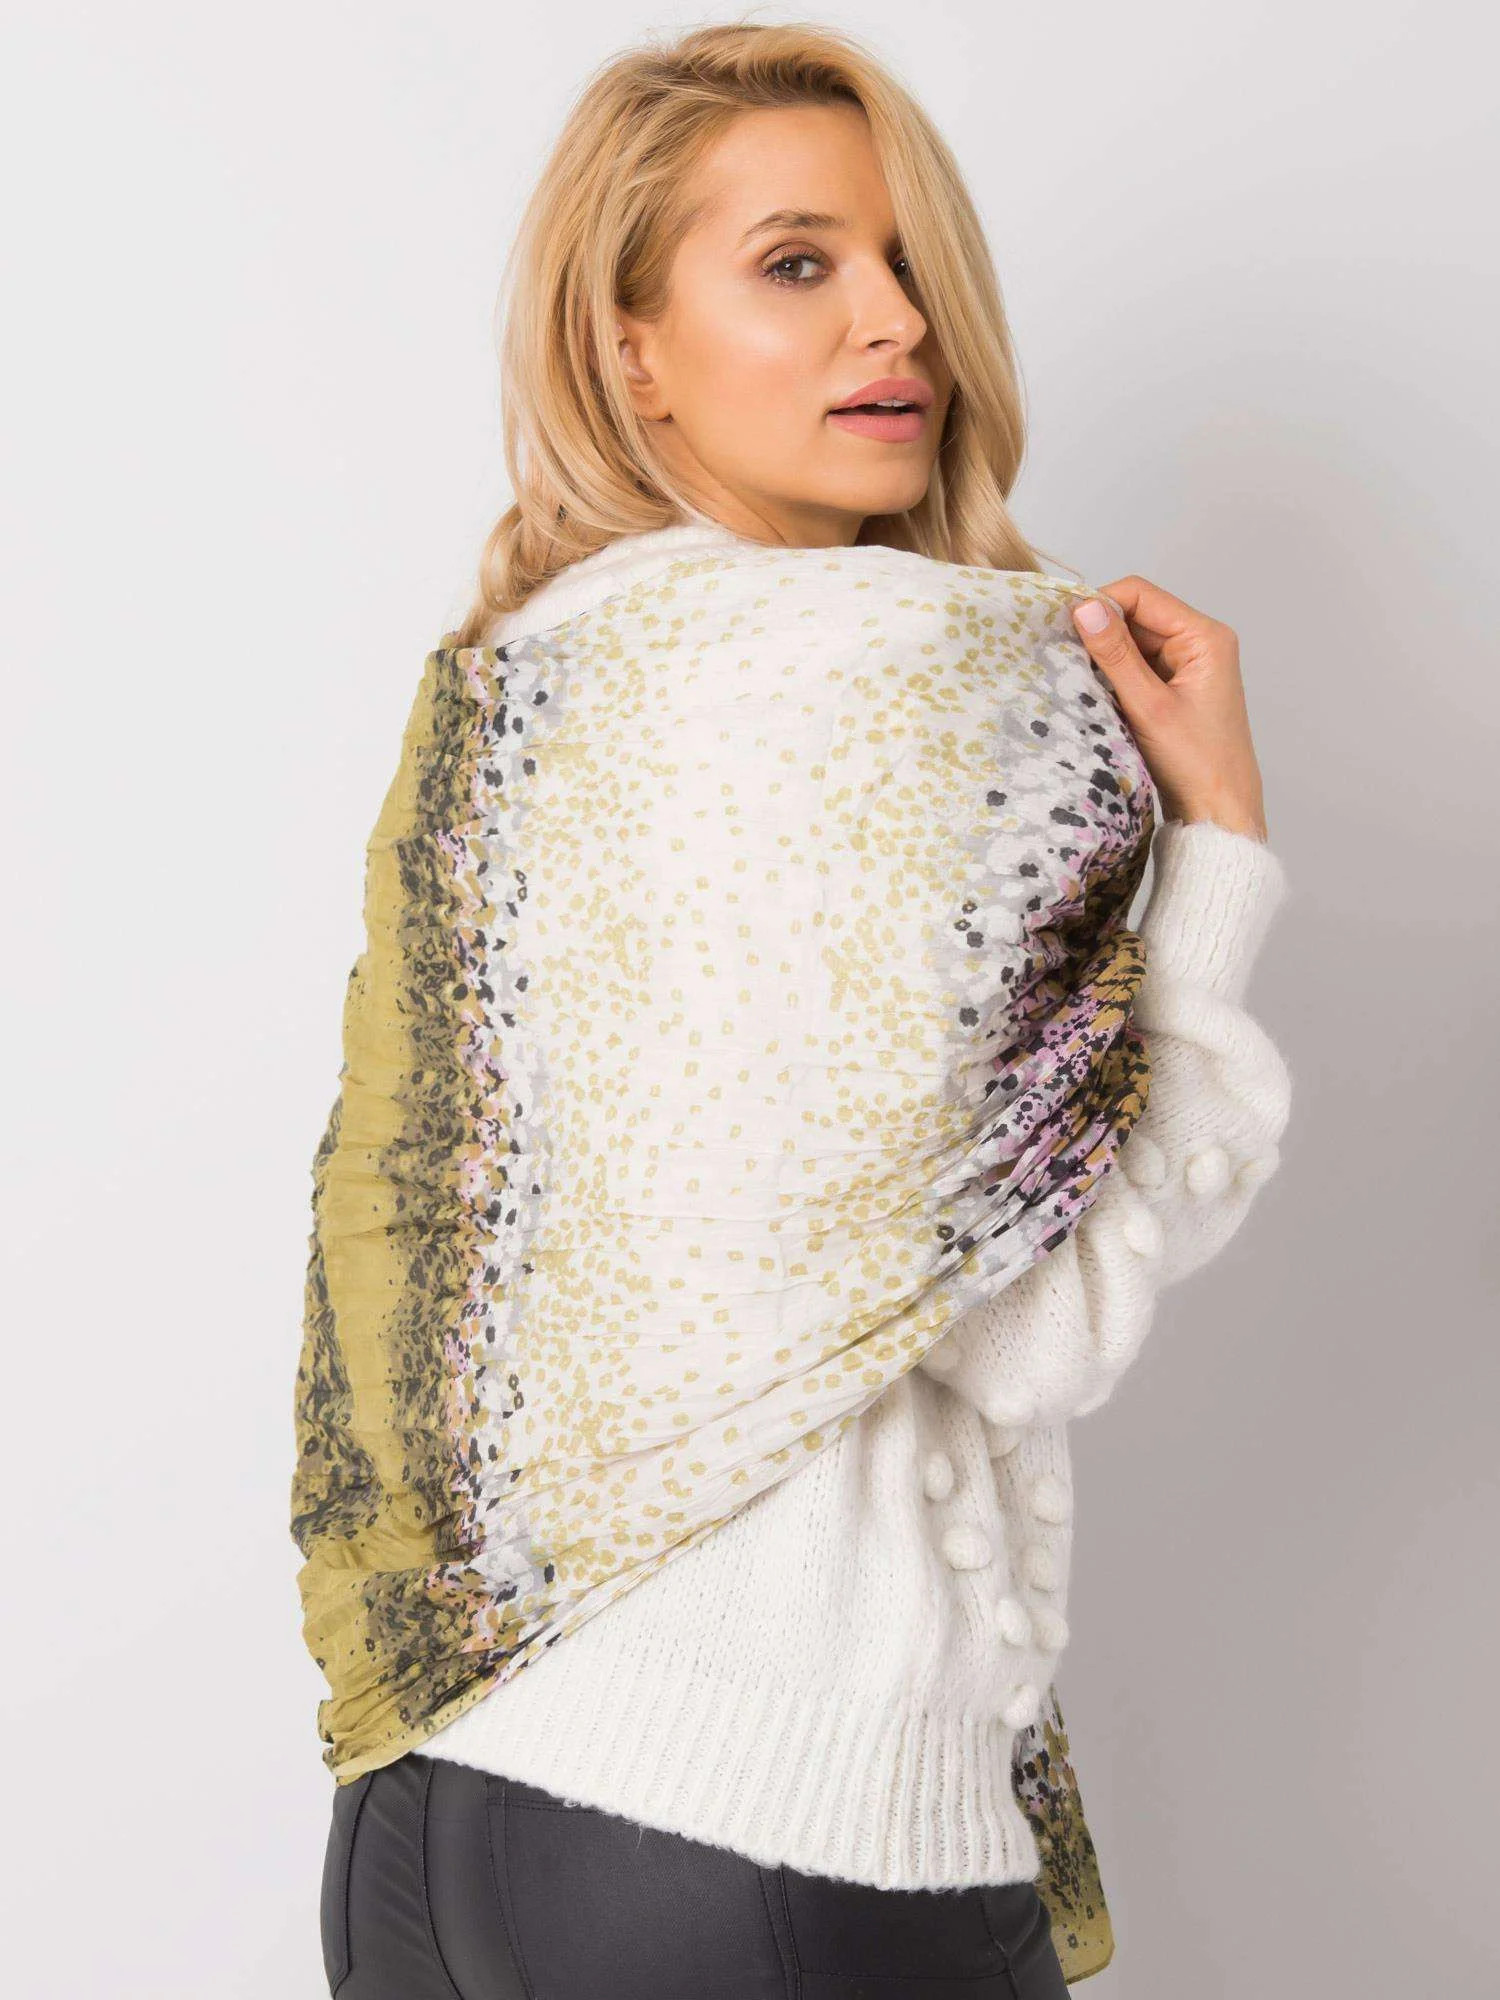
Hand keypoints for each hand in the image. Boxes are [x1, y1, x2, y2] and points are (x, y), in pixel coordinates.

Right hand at [1069, 576, 1268, 841]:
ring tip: (1081, 681)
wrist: (1219, 812)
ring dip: (1106, 659)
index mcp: (1205, 637)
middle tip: (1066, 659)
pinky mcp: (1176, 688)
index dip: (1101, 605)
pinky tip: (1098, 695)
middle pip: (1136, 616)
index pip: (1141, 595)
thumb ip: (1115, 655)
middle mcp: (1200, 643)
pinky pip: (1138, 667)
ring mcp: (1188, 666)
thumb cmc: (1196, 764)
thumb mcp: (1148, 706)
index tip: (1064, 627)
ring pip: (1133, 643)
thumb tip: (1084, 608)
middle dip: (1101, 634)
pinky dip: (1115, 677)